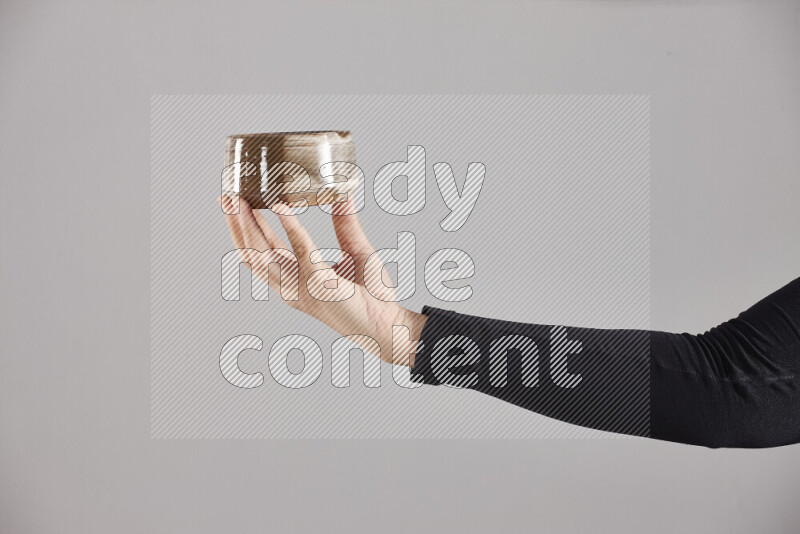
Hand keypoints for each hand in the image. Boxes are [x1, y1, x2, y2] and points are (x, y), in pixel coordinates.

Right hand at [219, 195, 426, 365]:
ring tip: (240, 201)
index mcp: (295, 280)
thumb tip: (343, 194)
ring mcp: (302, 288)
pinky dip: (290, 227)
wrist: (388, 323)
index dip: (246, 229)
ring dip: (249, 226)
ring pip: (264, 255)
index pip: (262, 252)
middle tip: (226, 197)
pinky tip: (281, 206)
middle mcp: (292, 287)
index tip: (237, 204)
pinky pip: (301, 251)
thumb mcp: (355, 250)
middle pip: (253, 254)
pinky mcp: (319, 285)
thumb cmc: (372, 295)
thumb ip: (345, 224)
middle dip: (236, 225)